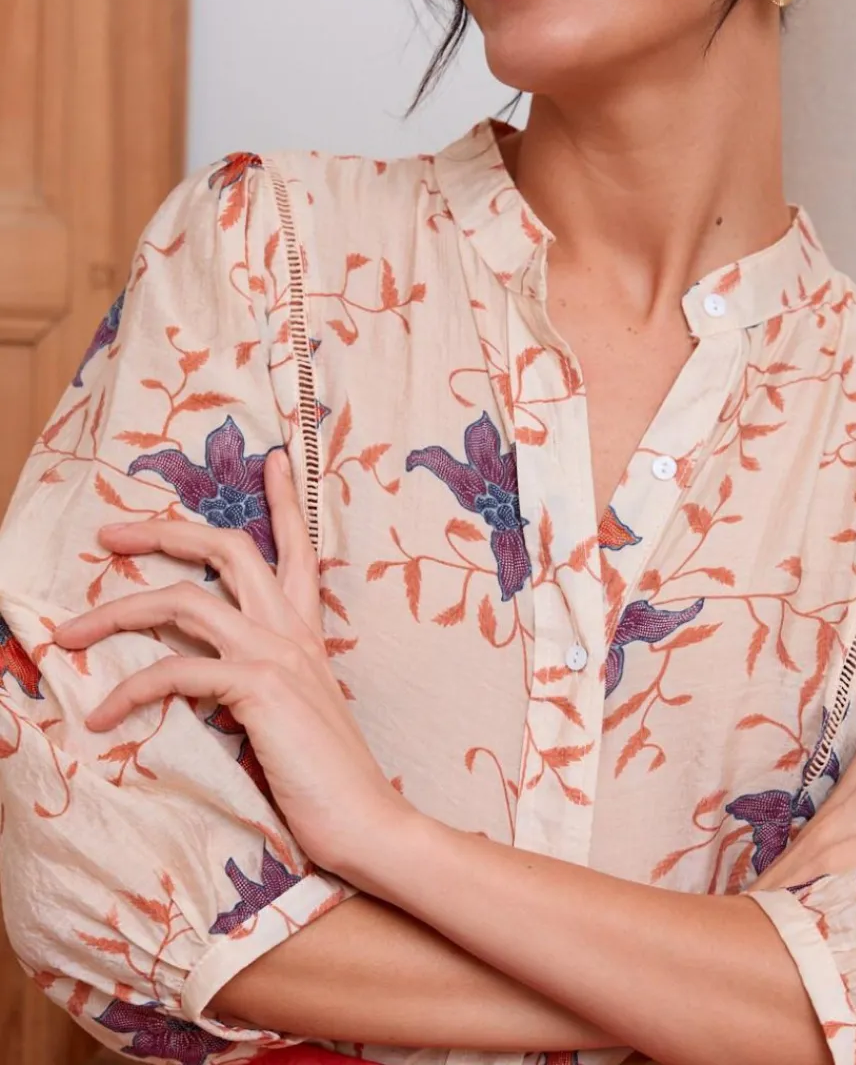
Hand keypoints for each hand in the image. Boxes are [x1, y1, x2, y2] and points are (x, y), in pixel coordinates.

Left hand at [52, 450, 408, 874]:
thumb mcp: (295, 714)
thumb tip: (213, 682)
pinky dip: (129, 691)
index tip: (274, 458)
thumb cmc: (329, 778)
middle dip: (164, 532)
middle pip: (228, 549)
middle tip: (111, 532)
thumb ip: (262, 684)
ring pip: (185, 600)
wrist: (365, 819)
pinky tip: (102, 716)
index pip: (298, 548)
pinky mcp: (257, 688)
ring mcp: (276, 654)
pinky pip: (177, 670)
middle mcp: (292, 631)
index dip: (284, 500)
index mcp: (307, 633)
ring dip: (116, 611)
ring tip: (68, 633)